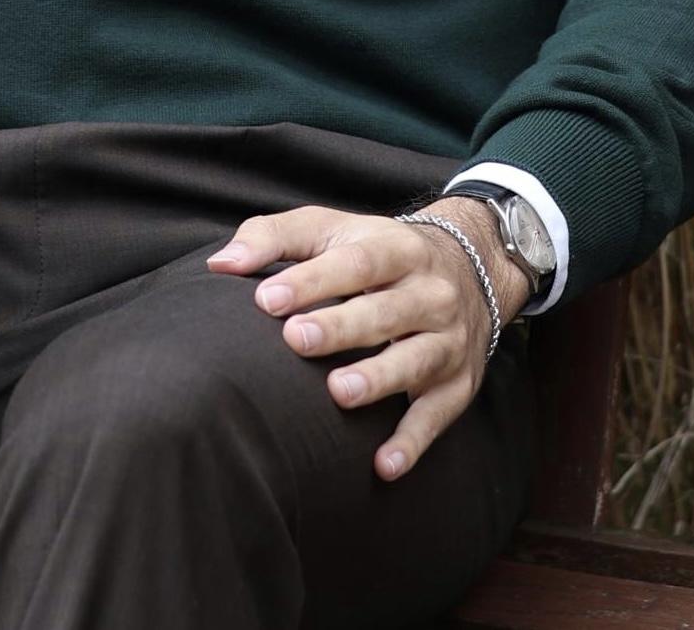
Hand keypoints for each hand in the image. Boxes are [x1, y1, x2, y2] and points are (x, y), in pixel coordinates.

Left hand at [204, 199, 526, 482]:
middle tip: (296, 340)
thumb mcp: (332, 229)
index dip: (311, 280)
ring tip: (338, 393)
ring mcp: (447, 340)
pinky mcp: (457, 384)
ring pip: (416, 360)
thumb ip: (275, 238)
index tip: (266, 299)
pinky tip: (383, 464)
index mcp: (396, 248)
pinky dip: (413, 442)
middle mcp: (429, 293)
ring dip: (378, 379)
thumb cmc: (376, 250)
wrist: (471, 264)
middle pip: (386, 311)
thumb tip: (222, 262)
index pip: (355, 262)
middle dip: (341, 327)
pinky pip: (436, 415)